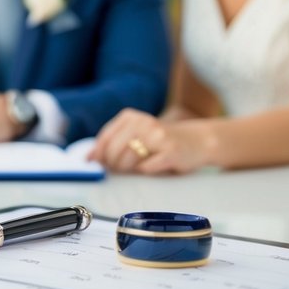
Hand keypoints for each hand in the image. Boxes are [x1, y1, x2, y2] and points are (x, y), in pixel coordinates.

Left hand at [88, 108, 212, 173]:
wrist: (199, 140)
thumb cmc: (162, 141)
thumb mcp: (137, 134)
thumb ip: (114, 142)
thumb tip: (89, 158)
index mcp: (131, 116)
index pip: (105, 138)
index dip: (97, 154)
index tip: (94, 164)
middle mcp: (143, 123)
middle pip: (114, 151)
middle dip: (113, 165)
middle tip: (120, 170)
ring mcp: (157, 136)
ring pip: (127, 161)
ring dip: (128, 170)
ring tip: (138, 167)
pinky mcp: (170, 151)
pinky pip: (146, 168)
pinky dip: (145, 171)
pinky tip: (153, 166)